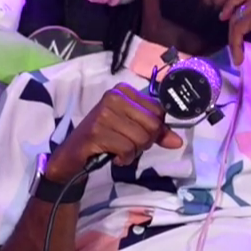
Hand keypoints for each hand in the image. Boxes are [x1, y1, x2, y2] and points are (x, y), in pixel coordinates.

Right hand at [45, 84, 182, 182]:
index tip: (138, 133)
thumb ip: (156, 133)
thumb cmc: (104, 139)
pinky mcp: (96, 131)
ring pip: (141, 138)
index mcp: (123, 91)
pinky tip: (113, 156)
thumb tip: (177, 141)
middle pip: (152, 125)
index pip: (158, 111)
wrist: (72, 155)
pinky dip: (124, 158)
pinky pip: (127, 149)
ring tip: (118, 150)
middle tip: (128, 145)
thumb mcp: (132, 131)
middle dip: (144, 142)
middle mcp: (113, 97)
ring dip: (133, 152)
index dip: (155, 129)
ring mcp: (103, 113)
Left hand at [220, 0, 250, 78]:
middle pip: (241, 1)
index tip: (227, 13)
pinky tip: (239, 57)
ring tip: (237, 54)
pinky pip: (238, 29)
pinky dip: (235, 44)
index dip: (236, 0)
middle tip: (222, 20)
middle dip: (229, 10)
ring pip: (238, 17)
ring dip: (233, 37)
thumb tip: (241, 13)